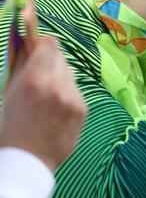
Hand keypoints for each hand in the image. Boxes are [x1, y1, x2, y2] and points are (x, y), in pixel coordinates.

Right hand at [0, 36, 86, 171]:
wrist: (27, 162)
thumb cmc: (10, 126)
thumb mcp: (9, 91)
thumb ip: (20, 62)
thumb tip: (25, 34)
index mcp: (34, 79)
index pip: (49, 44)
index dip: (42, 44)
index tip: (37, 49)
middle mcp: (57, 85)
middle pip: (60, 56)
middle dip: (49, 62)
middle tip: (39, 76)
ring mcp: (73, 98)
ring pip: (69, 74)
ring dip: (59, 78)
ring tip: (46, 99)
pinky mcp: (83, 109)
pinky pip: (76, 91)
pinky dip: (67, 95)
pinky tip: (55, 111)